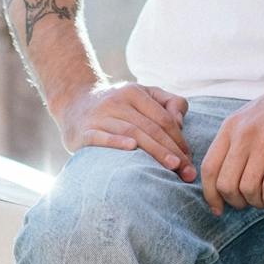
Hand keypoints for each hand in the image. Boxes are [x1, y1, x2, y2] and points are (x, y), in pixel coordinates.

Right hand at [54, 82, 196, 181]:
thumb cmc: (117, 104)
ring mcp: (100, 116)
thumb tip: (180, 122)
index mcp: (134, 92)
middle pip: (151, 128)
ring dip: (154, 151)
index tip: (190, 160)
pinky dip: (116, 142)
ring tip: (172, 167)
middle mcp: (117, 101)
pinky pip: (101, 137)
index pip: (163, 118)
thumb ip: (168, 102)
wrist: (73, 102)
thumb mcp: (142, 94)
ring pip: (132, 133)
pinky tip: (131, 149)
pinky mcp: (84, 131)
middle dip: (172, 150)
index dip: (179, 139)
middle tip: (187, 171)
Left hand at [202, 63, 263, 214]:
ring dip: (256, 202)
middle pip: (225, 184)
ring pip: (247, 189)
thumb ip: (235, 142)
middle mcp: (244, 134)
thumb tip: (224, 177)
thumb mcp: (250, 117)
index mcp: (231, 127)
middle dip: (235, 202)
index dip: (210, 194)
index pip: (208, 168)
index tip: (218, 208)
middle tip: (248, 202)